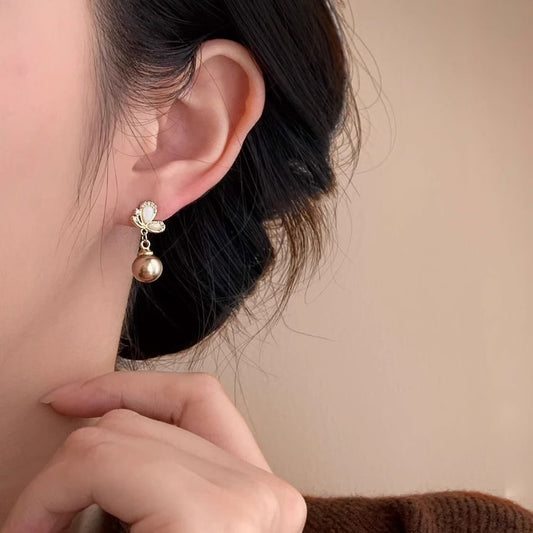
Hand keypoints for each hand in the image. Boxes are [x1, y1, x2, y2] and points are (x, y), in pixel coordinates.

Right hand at [1, 371, 306, 532]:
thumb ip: (76, 530)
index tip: (21, 528)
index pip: (103, 460)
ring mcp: (259, 479)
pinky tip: (113, 405)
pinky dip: (151, 400)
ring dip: (104, 427)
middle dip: (65, 471)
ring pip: (161, 410)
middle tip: (39, 516)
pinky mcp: (257, 472)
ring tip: (71, 461)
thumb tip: (29, 520)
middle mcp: (249, 491)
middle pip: (127, 431)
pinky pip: (199, 407)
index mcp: (213, 522)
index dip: (43, 494)